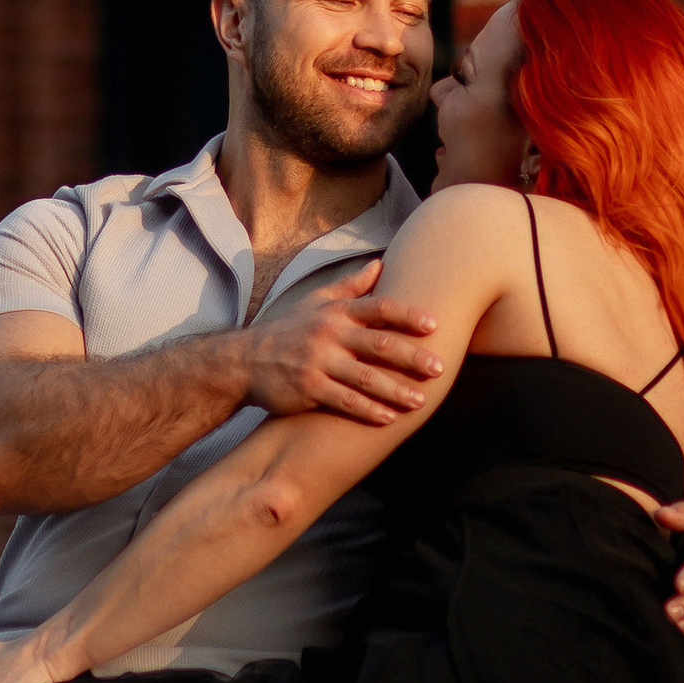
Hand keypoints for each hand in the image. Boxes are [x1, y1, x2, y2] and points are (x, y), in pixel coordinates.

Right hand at [234, 261, 442, 426]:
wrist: (243, 361)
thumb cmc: (286, 330)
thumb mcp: (315, 302)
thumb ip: (350, 286)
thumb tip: (381, 263)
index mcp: (335, 312)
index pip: (378, 308)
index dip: (408, 316)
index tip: (434, 325)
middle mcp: (329, 334)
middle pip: (380, 344)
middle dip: (413, 357)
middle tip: (440, 368)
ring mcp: (318, 362)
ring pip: (366, 377)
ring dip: (396, 390)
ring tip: (421, 401)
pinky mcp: (308, 388)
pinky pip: (345, 401)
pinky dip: (369, 410)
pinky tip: (389, 419)